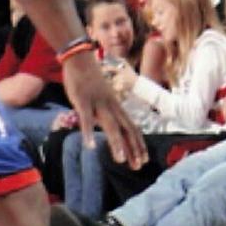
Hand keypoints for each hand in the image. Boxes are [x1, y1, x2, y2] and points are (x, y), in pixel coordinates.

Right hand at [62, 51, 146, 169]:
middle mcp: (112, 107)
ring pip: (110, 126)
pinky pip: (86, 119)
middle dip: (133, 148)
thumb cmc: (92, 82)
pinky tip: (90, 147)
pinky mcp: (83, 101)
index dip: (139, 144)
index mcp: (117, 107)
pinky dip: (88, 133)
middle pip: (126, 129)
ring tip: (120, 160)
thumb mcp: (104, 100)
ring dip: (116, 143)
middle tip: (138, 166)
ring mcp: (98, 104)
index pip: (133, 128)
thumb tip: (112, 130)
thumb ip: (108, 115)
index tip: (144, 160)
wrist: (81, 60)